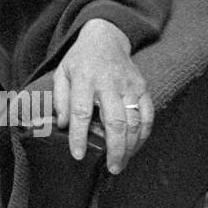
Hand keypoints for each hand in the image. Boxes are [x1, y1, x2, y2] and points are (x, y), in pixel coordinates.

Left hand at [52, 18, 151, 173]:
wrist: (105, 39)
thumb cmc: (80, 60)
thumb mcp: (62, 74)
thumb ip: (60, 99)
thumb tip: (63, 124)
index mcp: (84, 78)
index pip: (80, 111)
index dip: (79, 135)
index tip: (78, 155)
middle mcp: (109, 82)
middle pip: (115, 121)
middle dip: (114, 148)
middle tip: (112, 168)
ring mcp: (129, 85)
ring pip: (134, 121)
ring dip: (130, 146)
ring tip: (121, 162)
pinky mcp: (143, 87)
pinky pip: (147, 115)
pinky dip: (143, 134)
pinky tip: (135, 147)